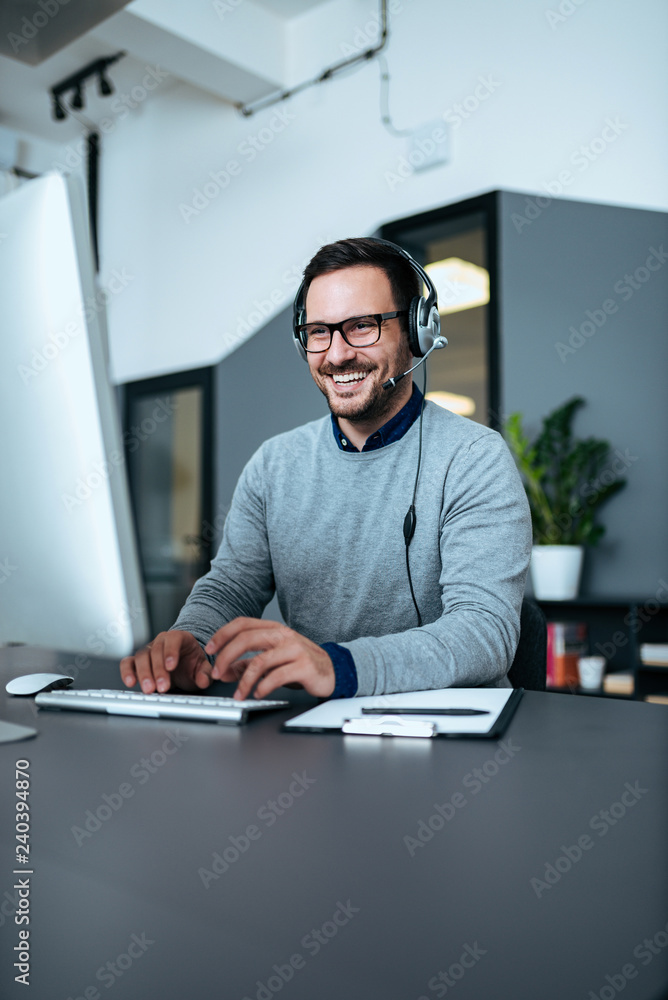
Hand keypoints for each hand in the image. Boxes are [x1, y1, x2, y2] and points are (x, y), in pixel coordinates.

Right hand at [120, 630, 211, 693]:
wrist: (184, 664)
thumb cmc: (192, 663)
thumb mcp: (203, 668)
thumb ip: (205, 673)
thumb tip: (204, 680)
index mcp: (179, 638)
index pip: (173, 639)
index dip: (171, 652)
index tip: (171, 666)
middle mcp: (161, 641)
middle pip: (155, 651)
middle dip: (158, 670)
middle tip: (162, 687)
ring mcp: (148, 650)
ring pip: (141, 657)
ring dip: (144, 674)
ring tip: (149, 689)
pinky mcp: (137, 661)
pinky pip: (128, 663)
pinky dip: (127, 671)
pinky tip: (131, 682)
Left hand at [205, 618, 334, 700]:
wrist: (333, 670)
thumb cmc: (301, 663)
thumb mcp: (272, 660)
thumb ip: (247, 664)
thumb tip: (224, 671)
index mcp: (274, 629)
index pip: (242, 624)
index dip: (223, 634)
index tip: (209, 649)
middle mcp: (283, 635)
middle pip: (246, 639)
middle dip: (226, 657)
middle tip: (216, 674)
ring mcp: (294, 649)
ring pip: (260, 661)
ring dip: (243, 680)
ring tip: (238, 694)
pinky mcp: (304, 666)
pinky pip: (277, 676)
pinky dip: (263, 687)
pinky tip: (258, 694)